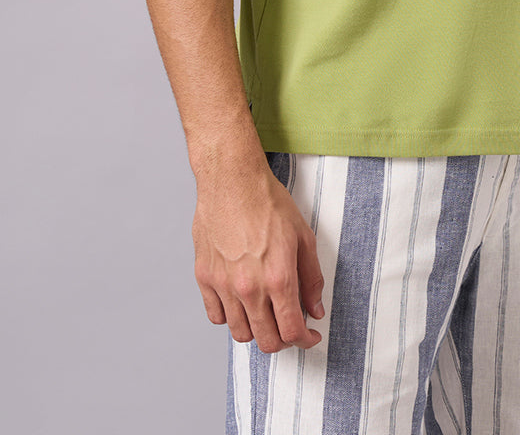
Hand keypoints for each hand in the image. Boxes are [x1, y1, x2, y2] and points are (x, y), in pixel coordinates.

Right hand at [192, 152, 325, 352]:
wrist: (232, 179)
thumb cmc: (267, 202)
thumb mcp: (303, 236)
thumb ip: (311, 278)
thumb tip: (314, 310)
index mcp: (278, 278)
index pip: (291, 331)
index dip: (305, 340)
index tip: (309, 336)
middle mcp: (249, 288)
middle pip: (266, 340)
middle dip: (283, 340)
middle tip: (289, 327)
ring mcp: (223, 285)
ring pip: (240, 333)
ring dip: (256, 330)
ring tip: (265, 314)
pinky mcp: (204, 278)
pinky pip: (216, 316)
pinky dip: (230, 317)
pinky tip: (240, 302)